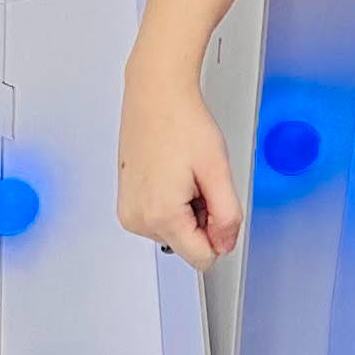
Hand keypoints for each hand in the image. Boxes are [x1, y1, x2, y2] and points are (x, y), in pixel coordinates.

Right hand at [118, 55, 240, 277]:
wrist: (156, 95)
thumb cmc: (182, 123)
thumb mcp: (219, 171)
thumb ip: (227, 215)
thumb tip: (225, 244)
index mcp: (160, 215)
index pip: (202, 258)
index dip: (220, 235)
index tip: (220, 205)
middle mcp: (137, 219)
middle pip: (188, 244)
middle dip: (202, 217)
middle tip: (199, 180)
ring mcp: (129, 212)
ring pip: (175, 232)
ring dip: (188, 209)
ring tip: (184, 174)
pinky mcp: (127, 203)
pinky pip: (160, 218)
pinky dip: (173, 202)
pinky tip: (173, 174)